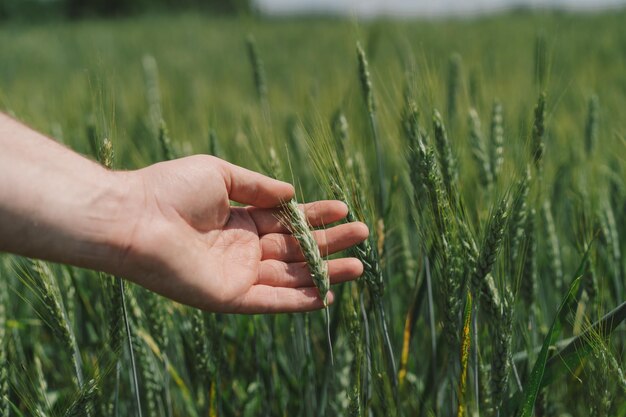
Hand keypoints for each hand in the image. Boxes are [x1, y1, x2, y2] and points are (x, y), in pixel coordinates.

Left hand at [117, 155, 367, 312]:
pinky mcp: (229, 296)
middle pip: (295, 249)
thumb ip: (258, 187)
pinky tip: (326, 295)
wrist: (134, 218)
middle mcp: (242, 249)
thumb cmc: (171, 189)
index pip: (287, 221)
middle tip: (362, 234)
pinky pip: (271, 301)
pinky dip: (298, 300)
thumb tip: (293, 193)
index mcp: (239, 220)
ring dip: (323, 272)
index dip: (316, 215)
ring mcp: (237, 274)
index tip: (344, 208)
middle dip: (329, 242)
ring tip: (359, 265)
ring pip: (290, 276)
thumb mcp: (221, 175)